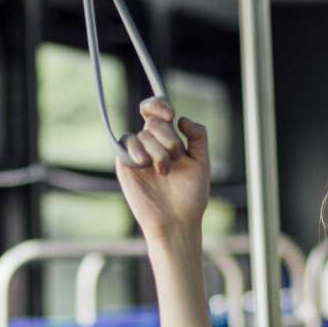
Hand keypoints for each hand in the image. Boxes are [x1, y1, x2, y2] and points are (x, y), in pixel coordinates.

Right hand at [115, 97, 211, 243]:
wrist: (176, 221)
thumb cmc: (191, 195)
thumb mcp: (202, 162)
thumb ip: (198, 137)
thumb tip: (182, 118)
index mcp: (169, 140)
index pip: (158, 110)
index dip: (160, 105)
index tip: (171, 115)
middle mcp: (152, 144)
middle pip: (153, 122)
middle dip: (168, 137)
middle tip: (176, 156)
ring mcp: (138, 154)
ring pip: (143, 134)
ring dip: (157, 151)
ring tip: (164, 171)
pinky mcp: (125, 165)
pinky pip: (125, 143)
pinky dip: (136, 150)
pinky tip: (145, 163)